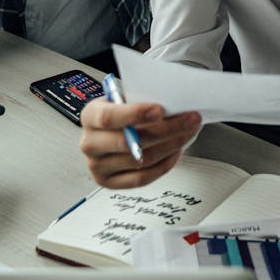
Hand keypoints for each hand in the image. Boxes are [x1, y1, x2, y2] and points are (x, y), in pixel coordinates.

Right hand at [79, 99, 201, 188]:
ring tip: (188, 132)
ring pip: (139, 160)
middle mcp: (90, 143)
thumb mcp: (124, 97)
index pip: (108, 117)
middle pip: (128, 142)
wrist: (111, 129)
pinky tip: (176, 150)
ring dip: (171, 146)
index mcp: (90, 116)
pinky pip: (142, 178)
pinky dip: (164, 164)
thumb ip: (140, 98)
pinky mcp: (110, 182)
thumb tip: (172, 100)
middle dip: (165, 130)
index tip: (160, 110)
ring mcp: (98, 166)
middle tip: (189, 120)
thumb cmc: (121, 111)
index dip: (135, 114)